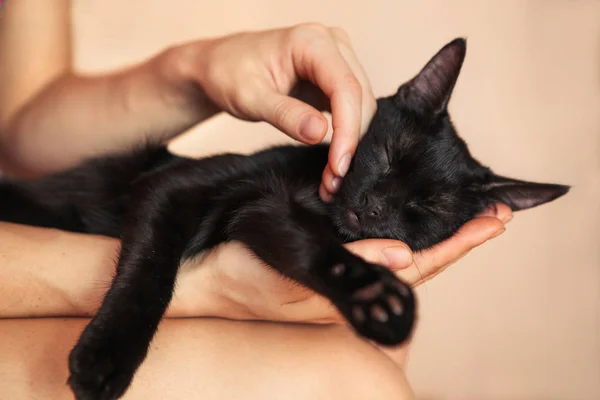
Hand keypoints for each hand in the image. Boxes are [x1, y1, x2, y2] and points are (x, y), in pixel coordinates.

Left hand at [166, 24, 375, 200]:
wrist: (219, 67)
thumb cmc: (228, 74)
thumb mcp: (249, 97)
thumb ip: (284, 114)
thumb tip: (320, 134)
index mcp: (312, 41)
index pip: (346, 87)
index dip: (348, 129)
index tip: (338, 166)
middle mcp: (332, 45)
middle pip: (359, 98)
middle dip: (350, 142)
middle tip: (332, 182)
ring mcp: (336, 60)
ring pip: (361, 106)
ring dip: (351, 143)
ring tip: (331, 179)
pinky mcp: (334, 79)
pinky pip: (351, 109)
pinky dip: (345, 137)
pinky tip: (332, 163)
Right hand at [173, 204, 511, 322]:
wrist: (205, 274)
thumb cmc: (242, 274)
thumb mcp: (294, 271)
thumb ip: (346, 266)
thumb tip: (402, 257)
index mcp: (352, 288)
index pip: (418, 266)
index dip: (457, 245)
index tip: (493, 222)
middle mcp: (354, 277)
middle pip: (418, 257)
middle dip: (456, 235)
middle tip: (492, 211)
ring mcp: (342, 264)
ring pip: (398, 246)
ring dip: (431, 226)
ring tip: (462, 206)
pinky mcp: (327, 250)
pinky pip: (371, 235)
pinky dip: (396, 219)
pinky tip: (405, 204)